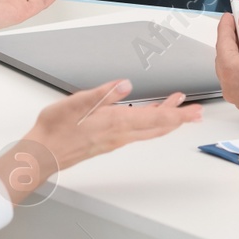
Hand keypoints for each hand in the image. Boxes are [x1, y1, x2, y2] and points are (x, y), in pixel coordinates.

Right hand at [0, 80, 203, 204]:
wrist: (42, 154)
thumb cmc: (55, 129)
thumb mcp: (76, 104)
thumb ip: (102, 94)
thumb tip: (126, 85)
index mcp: (115, 123)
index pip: (154, 119)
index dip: (177, 114)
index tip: (194, 112)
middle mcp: (120, 135)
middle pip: (158, 127)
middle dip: (179, 119)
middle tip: (197, 113)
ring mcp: (116, 140)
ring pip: (149, 131)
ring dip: (166, 120)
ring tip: (179, 109)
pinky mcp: (109, 141)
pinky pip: (139, 133)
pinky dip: (151, 124)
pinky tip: (149, 117)